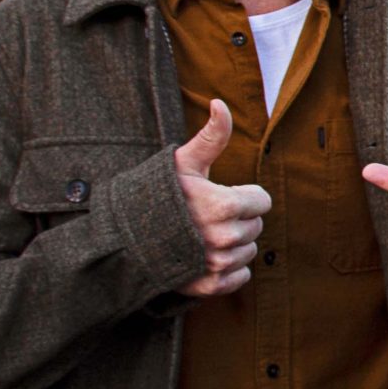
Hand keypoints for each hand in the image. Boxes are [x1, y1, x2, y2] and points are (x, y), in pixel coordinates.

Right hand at [173, 98, 271, 296]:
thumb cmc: (156, 194)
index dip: (243, 195)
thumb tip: (221, 102)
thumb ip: (211, 136)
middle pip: (256, 226)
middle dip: (238, 218)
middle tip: (208, 214)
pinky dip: (229, 270)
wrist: (124, 239)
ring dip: (233, 243)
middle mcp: (223, 238)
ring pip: (248, 252)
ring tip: (203, 234)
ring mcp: (216, 264)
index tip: (219, 194)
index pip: (262, 201)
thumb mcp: (184, 162)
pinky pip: (240, 278)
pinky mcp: (208, 286)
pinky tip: (207, 256)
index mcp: (223, 205)